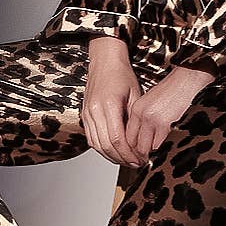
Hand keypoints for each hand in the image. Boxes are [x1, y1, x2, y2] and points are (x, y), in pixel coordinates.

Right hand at [81, 37, 146, 166]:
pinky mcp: (84, 115)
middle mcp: (94, 111)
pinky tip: (114, 152)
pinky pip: (91, 139)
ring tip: (126, 161)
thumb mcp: (136, 95)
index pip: (116, 139)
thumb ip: (135, 119)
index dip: (128, 153)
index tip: (140, 159)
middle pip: (106, 145)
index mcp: (108, 105)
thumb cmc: (122, 75)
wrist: (104, 61)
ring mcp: (87, 113)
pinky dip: (102, 149)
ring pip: (96, 145)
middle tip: (136, 164)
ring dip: (112, 157)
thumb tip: (141, 142)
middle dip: (122, 158)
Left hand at [124, 63, 214, 159]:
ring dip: (149, 153)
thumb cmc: (174, 90)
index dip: (131, 148)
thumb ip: (144, 118)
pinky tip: (164, 148)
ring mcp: (151, 119)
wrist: (188, 80)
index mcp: (136, 108)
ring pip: (144, 147)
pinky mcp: (163, 124)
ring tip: (153, 158)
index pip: (127, 135)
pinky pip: (158, 144)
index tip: (135, 155)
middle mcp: (140, 114)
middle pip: (133, 143)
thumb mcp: (152, 102)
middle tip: (142, 162)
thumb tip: (142, 138)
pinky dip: (160, 148)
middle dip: (138, 155)